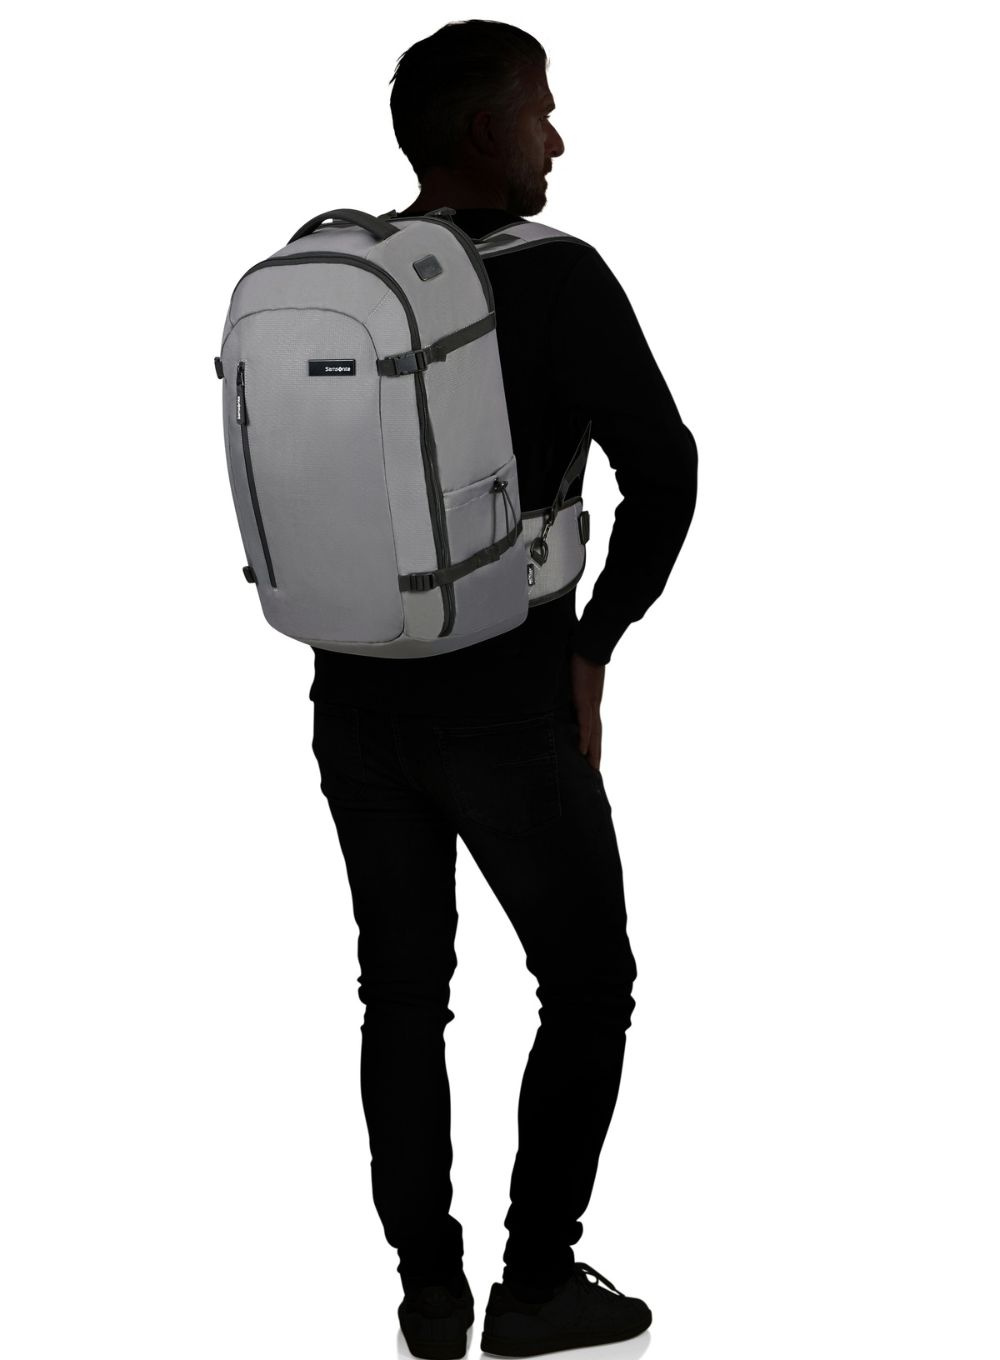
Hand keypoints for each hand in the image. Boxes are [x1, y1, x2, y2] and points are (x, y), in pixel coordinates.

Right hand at [570, 651, 605, 770]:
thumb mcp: (573, 676)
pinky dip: (585, 738)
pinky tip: (584, 751)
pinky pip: (586, 723)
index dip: (593, 741)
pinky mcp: (586, 700)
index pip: (593, 726)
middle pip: (597, 735)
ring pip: (594, 734)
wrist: (591, 645)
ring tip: (591, 768)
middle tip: (593, 772)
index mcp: (590, 701)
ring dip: (593, 751)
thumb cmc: (582, 656)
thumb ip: (568, 686)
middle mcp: (593, 706)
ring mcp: (590, 704)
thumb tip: (559, 690)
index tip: (590, 755)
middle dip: (596, 753)